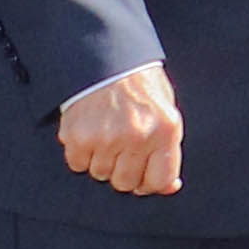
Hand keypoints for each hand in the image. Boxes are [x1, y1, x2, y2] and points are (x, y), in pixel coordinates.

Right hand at [61, 61, 184, 198]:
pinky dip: (81, 153)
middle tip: (122, 149)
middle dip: (123, 171)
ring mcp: (107, 138)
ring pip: (101, 174)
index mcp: (166, 130)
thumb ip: (168, 150)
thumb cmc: (141, 87)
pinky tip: (91, 132)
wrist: (109, 62)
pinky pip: (77, 164)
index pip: (160, 181)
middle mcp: (138, 136)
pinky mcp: (79, 137)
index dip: (150, 183)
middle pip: (126, 183)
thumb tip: (170, 186)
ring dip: (102, 160)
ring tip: (107, 134)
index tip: (144, 177)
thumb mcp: (166, 112)